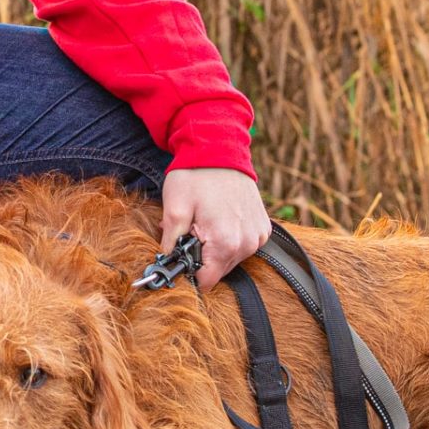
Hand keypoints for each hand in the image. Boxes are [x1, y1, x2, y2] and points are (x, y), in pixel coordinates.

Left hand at [159, 167, 270, 289]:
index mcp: (225, 242)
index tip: (178, 256)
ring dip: (214, 248)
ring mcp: (258, 236)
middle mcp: (247, 243)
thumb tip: (165, 268)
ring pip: (230, 259)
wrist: (220, 147)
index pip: (206, 281)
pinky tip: (218, 219)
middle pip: (218, 271)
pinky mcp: (263, 228)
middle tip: (189, 231)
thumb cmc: (195, 176)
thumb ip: (170, 244)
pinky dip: (229, 238)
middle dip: (200, 258)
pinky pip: (243, 246)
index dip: (188, 273)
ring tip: (203, 222)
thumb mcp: (174, 209)